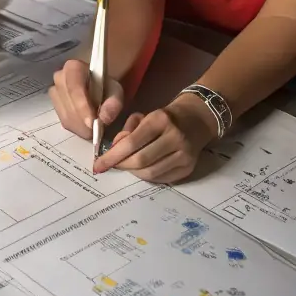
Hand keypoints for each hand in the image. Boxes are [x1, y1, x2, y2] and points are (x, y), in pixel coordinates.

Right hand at [50, 58, 123, 138]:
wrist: (96, 87)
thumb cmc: (105, 87)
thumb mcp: (115, 91)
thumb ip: (113, 103)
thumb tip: (104, 119)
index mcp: (73, 68)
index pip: (74, 87)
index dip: (82, 106)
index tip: (92, 122)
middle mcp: (59, 78)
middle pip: (68, 103)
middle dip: (82, 120)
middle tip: (96, 131)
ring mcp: (54, 92)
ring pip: (65, 115)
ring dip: (81, 127)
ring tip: (94, 130)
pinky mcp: (55, 106)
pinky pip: (64, 122)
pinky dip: (77, 129)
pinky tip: (87, 129)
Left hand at [93, 94, 215, 182]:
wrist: (197, 120)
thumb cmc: (164, 118)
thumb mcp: (144, 116)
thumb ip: (127, 131)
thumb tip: (113, 150)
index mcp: (160, 120)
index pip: (132, 142)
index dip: (113, 156)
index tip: (98, 164)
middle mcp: (174, 137)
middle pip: (141, 160)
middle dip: (122, 165)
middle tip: (111, 165)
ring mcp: (184, 155)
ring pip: (151, 173)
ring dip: (133, 172)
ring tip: (126, 166)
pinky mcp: (189, 168)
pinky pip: (161, 178)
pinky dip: (146, 176)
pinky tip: (141, 170)